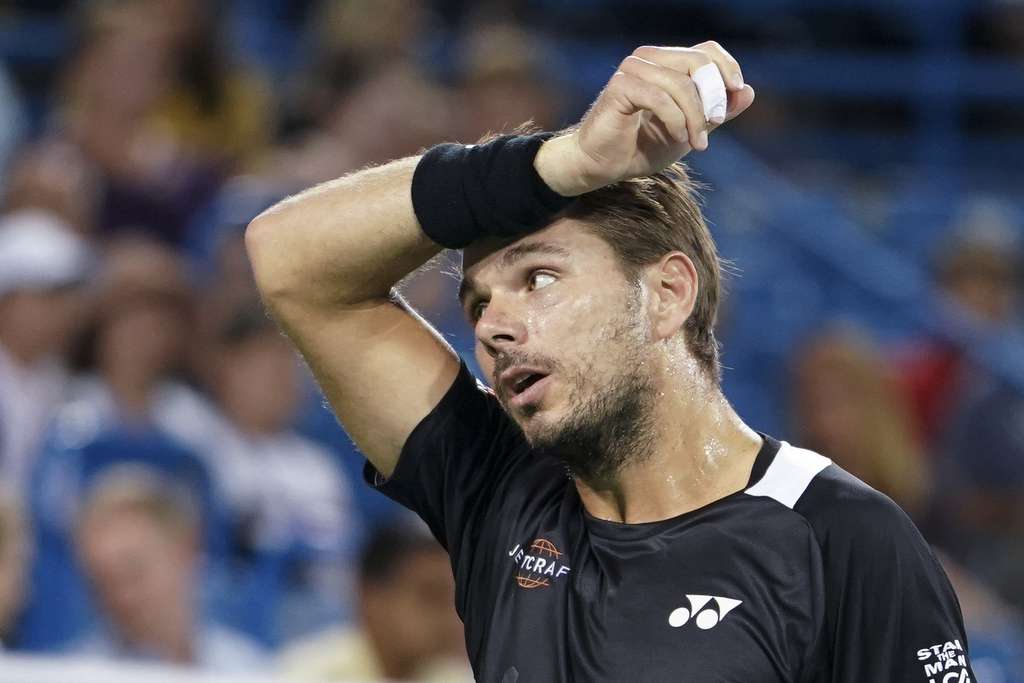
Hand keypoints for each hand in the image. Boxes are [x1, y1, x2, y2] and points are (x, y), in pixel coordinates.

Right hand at [535, 42, 755, 195]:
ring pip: (681, 84)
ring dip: (695, 117)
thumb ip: (718, 113)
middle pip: (697, 62)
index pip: (706, 51)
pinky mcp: (620, 87)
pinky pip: (660, 98)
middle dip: (713, 97)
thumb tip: (748, 92)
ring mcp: (632, 70)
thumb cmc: (641, 148)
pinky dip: (676, 120)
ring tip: (696, 143)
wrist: (603, 166)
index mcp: (666, 63)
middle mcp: (648, 59)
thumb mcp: (691, 130)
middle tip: (714, 126)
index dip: (726, 69)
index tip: (734, 97)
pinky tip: (678, 138)